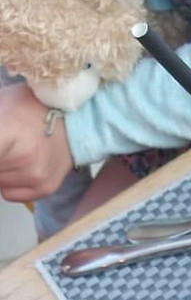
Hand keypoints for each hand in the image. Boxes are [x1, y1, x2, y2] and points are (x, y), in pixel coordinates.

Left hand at [0, 84, 73, 200]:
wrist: (74, 118)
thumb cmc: (29, 106)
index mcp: (9, 132)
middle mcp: (24, 160)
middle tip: (4, 144)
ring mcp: (36, 177)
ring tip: (10, 150)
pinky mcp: (44, 189)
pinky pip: (8, 193)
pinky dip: (8, 181)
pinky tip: (20, 164)